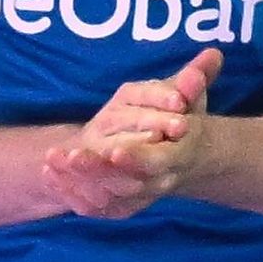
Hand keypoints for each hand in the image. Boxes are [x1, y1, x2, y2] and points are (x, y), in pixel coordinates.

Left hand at [44, 48, 220, 220]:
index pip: (157, 161)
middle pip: (126, 183)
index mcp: (177, 157)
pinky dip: (69, 192)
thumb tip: (212, 55)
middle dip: (97, 171)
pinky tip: (50, 173)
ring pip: (105, 196)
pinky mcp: (119, 206)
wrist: (185, 161)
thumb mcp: (191, 101)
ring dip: (76, 180)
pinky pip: (92, 206)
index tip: (114, 150)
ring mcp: (137, 197)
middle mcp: (157, 182)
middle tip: (71, 155)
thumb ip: (195, 81)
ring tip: (52, 159)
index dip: (137, 158)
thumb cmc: (183, 123)